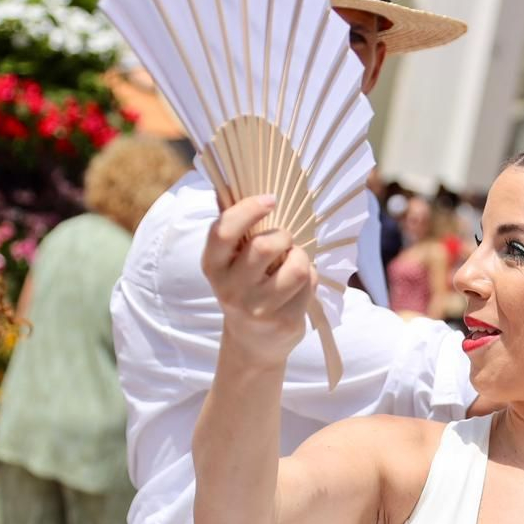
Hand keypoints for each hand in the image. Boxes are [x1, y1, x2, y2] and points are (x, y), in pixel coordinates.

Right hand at [201, 194, 312, 364]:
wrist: (253, 341)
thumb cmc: (245, 286)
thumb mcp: (231, 262)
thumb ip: (235, 229)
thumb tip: (236, 182)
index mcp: (212, 265)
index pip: (224, 230)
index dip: (249, 210)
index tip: (271, 199)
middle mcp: (229, 289)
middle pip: (265, 245)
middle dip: (283, 236)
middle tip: (283, 241)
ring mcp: (257, 308)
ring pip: (295, 266)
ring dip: (301, 257)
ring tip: (293, 263)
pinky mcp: (283, 321)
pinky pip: (309, 284)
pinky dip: (310, 277)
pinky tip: (298, 286)